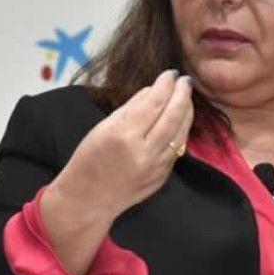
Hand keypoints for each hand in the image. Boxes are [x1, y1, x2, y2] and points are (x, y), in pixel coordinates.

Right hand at [49, 70, 193, 224]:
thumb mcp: (102, 128)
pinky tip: (180, 120)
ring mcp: (155, 167)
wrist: (87, 200)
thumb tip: (153, 91)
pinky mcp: (161, 177)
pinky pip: (177, 149)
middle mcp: (143, 152)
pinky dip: (181, 131)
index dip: (165, 86)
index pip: (152, 104)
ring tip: (186, 98)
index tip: (170, 74)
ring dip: (186, 113)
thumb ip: (130, 109)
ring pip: (180, 134)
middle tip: (184, 82)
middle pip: (172, 117)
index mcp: (123, 136)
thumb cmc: (88, 160)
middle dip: (181, 96)